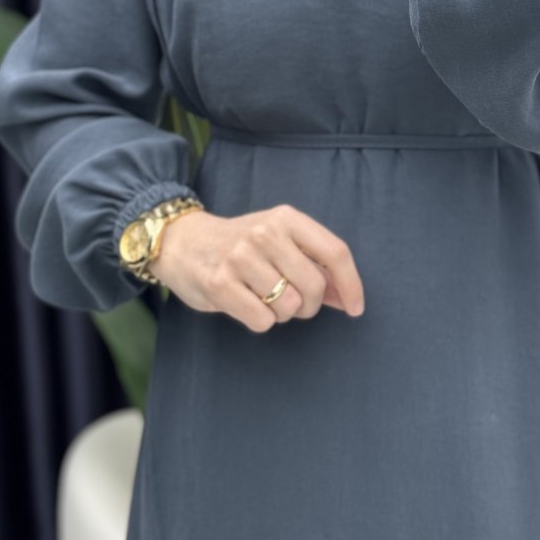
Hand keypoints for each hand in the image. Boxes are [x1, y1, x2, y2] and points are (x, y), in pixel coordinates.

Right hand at [152, 205, 365, 330]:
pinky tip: (246, 304)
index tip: (356, 308)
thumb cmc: (241, 246)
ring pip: (289, 306)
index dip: (351, 284)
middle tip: (292, 301)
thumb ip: (315, 265)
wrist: (183, 242)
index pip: (335, 252)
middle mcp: (265, 233)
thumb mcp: (280, 241)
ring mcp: (241, 257)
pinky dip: (261, 321)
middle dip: (309, 305)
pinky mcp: (219, 283)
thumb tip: (349, 300)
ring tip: (263, 297)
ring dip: (282, 313)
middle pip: (314, 286)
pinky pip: (263, 321)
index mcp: (287, 218)